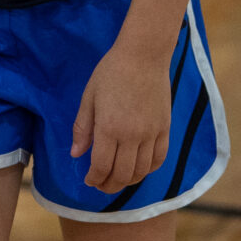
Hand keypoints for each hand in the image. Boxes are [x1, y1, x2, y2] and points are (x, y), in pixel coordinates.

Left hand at [70, 39, 171, 192]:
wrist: (143, 55)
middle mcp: (131, 135)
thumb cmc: (111, 72)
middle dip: (109, 185)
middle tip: (101, 184)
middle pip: (122, 174)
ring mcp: (151, 133)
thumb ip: (82, 128)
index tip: (89, 180)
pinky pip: (159, 159)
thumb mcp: (89, 97)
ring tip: (118, 178)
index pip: (101, 166)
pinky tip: (139, 168)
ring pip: (141, 171)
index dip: (94, 179)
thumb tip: (76, 154)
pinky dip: (148, 169)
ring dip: (128, 181)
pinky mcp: (165, 128)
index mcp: (109, 127)